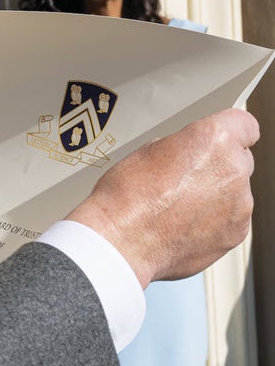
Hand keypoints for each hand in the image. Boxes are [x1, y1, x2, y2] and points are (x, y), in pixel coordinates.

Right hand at [66, 108, 258, 287]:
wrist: (121, 241)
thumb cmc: (126, 197)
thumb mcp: (148, 150)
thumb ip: (185, 148)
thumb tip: (192, 156)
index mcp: (213, 140)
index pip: (245, 125)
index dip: (231, 132)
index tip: (223, 140)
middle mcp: (234, 169)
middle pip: (240, 160)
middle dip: (218, 166)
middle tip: (185, 178)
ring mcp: (240, 204)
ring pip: (235, 192)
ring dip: (215, 196)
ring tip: (177, 207)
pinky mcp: (236, 232)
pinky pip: (231, 219)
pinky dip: (213, 221)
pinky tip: (182, 225)